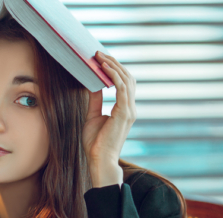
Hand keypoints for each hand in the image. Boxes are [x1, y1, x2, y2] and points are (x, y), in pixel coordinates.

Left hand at [82, 51, 136, 187]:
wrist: (99, 160)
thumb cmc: (95, 143)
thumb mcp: (92, 116)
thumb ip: (95, 101)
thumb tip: (93, 85)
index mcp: (125, 110)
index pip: (124, 84)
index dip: (115, 70)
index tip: (101, 60)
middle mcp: (130, 109)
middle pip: (128, 78)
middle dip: (114, 64)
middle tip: (99, 53)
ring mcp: (129, 111)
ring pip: (126, 80)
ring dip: (113, 66)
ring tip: (100, 57)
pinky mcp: (125, 113)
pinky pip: (122, 88)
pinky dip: (114, 76)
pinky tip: (104, 68)